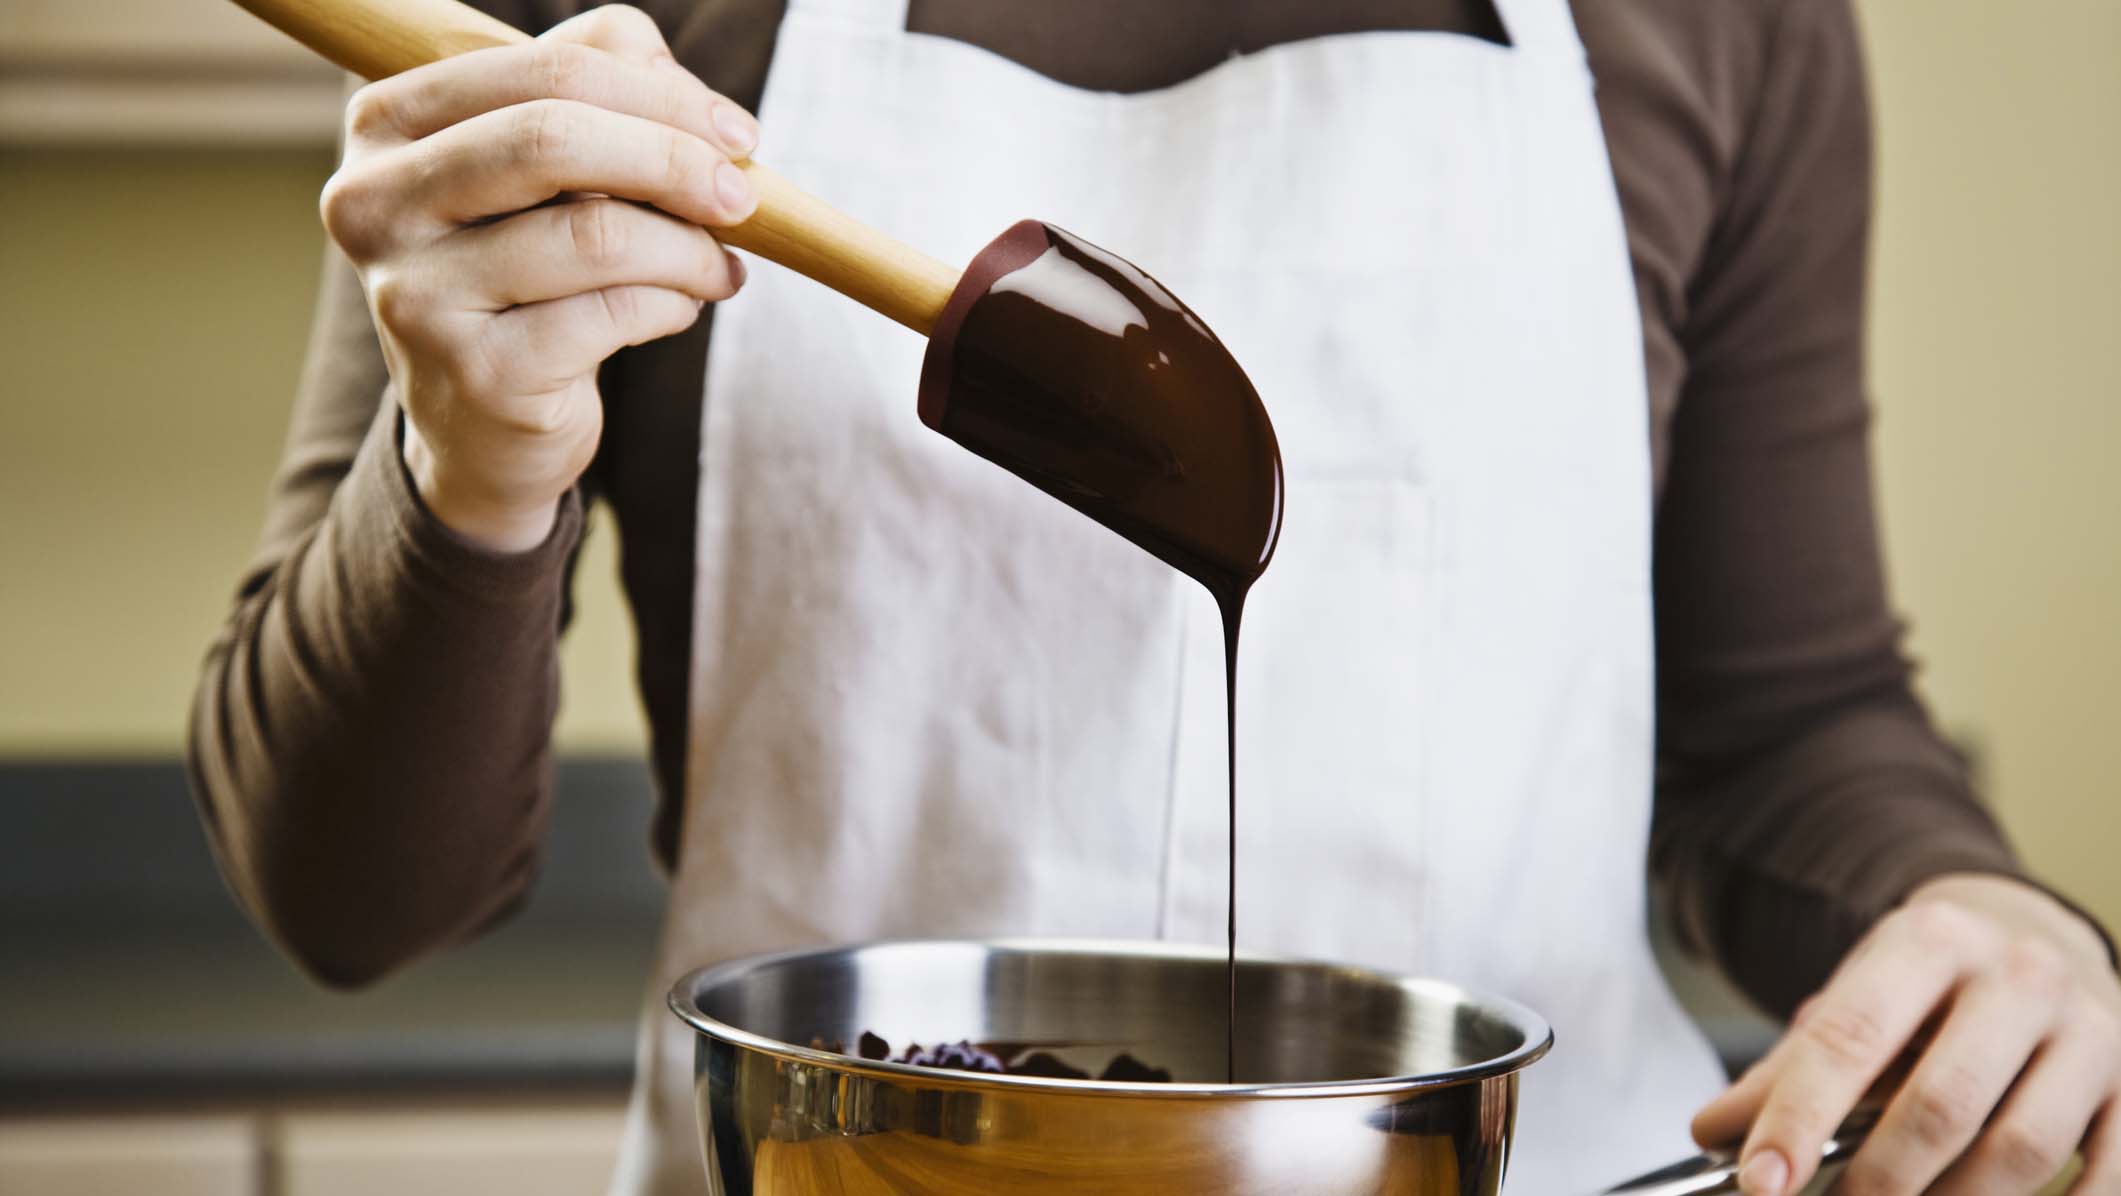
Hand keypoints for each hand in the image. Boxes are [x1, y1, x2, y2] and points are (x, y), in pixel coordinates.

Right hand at [320, 5, 756, 550]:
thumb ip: (597, 84)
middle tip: (742, 198)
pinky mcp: (477, 373)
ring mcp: (417, 295)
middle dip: (676, 162)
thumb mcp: (547, 165)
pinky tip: (679, 309)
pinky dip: (671, 305)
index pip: (542, 72)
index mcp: (386, 125)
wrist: (481, 423)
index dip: (660, 95)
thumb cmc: (523, 268)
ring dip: (688, 250)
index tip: (737, 135)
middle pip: (553, 140)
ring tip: (717, 268)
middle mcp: (375, 204)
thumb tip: (669, 74)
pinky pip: (612, 313)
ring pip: (594, 234)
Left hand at [1694, 873, 2120, 1194]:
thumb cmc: (1929, 985)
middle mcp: (2018, 976)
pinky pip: (2105, 1175)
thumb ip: (1787, 1066)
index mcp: (1929, 940)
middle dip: (1879, 1180)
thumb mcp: (1855, 997)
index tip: (1761, 1180)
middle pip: (1942, 1104)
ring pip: (2022, 1150)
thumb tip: (1713, 1131)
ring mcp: (2088, 1030)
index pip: (1851, 1038)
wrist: (2033, 937)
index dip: (1797, 1117)